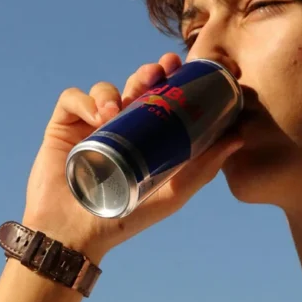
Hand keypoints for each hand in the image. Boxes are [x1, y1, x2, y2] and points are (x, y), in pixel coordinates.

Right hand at [22, 52, 243, 262]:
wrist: (77, 234)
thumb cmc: (126, 218)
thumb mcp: (173, 194)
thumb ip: (203, 168)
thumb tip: (239, 137)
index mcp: (144, 136)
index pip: (158, 98)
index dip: (168, 77)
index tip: (180, 66)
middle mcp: (119, 126)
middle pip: (133, 86)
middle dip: (147, 73)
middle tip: (158, 73)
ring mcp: (89, 125)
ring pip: (104, 90)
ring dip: (113, 91)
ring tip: (117, 110)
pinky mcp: (63, 127)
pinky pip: (73, 99)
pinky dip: (86, 100)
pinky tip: (98, 116)